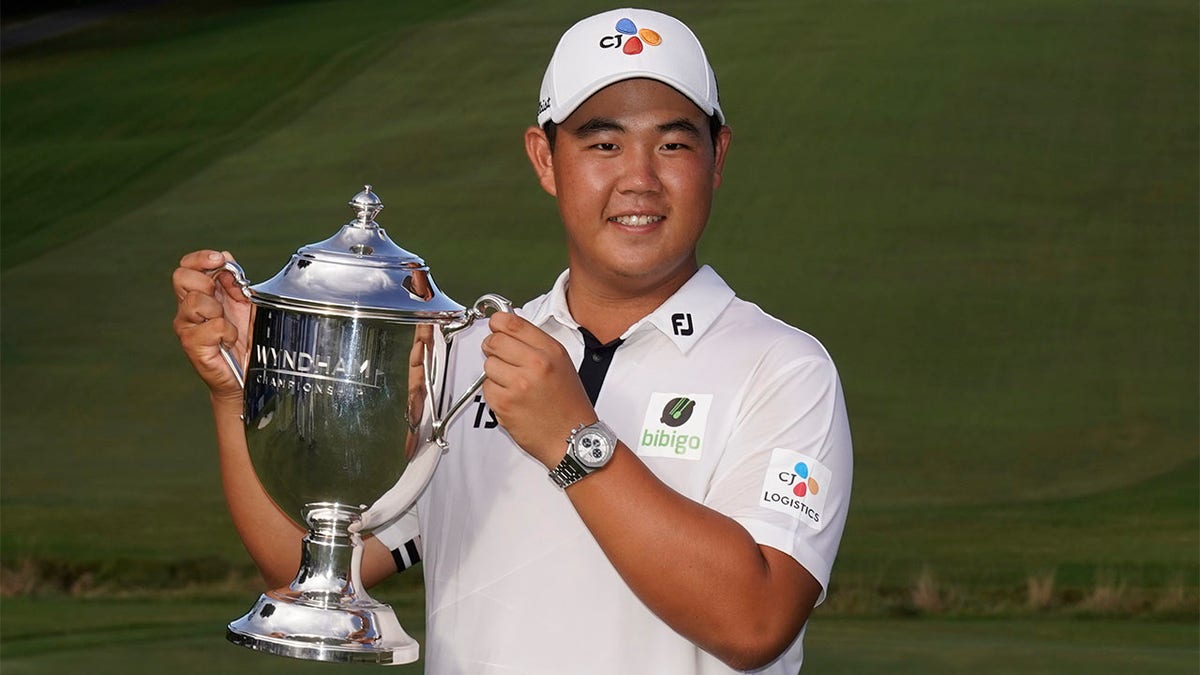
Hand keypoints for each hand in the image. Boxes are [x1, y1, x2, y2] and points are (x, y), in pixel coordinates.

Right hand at [171, 250, 253, 401]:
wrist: (248, 373)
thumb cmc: (246, 338)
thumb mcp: (247, 304)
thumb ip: (235, 282)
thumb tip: (225, 258)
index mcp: (200, 294)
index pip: (186, 266)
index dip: (200, 258)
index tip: (219, 260)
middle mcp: (188, 308)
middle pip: (181, 277)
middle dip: (207, 282)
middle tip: (222, 298)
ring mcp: (187, 326)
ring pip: (194, 301)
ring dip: (219, 310)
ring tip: (229, 325)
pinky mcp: (192, 345)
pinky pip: (212, 326)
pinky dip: (227, 332)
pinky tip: (230, 340)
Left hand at [480, 312, 595, 467]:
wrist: (572, 439)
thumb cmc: (569, 405)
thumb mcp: (562, 365)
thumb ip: (536, 345)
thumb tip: (508, 330)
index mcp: (551, 351)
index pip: (512, 323)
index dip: (497, 322)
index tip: (495, 326)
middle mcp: (536, 364)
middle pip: (494, 341)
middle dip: (493, 348)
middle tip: (501, 358)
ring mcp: (518, 384)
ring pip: (487, 365)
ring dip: (495, 373)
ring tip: (513, 384)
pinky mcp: (504, 403)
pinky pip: (486, 388)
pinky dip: (495, 393)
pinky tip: (512, 399)